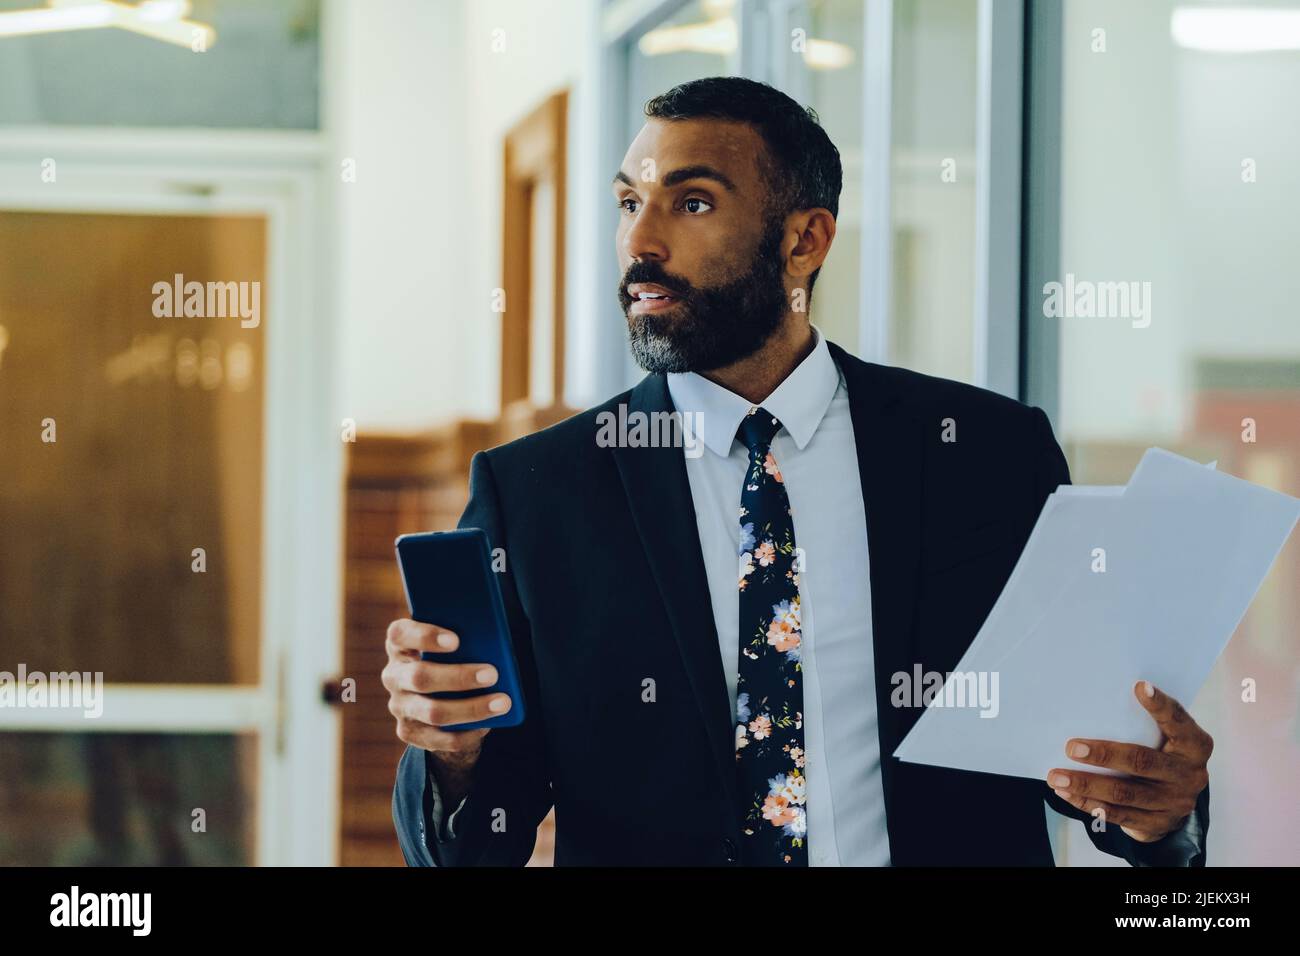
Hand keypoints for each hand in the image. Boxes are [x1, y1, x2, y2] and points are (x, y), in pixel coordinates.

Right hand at [382, 618, 513, 764]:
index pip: (400, 634)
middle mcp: (394, 675)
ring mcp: (399, 705)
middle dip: (459, 677)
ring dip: (470, 709)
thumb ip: (464, 638)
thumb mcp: (454, 642)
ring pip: (432, 712)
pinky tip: (488, 725)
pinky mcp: (408, 731)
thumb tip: (493, 644)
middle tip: (492, 674)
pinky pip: (438, 738)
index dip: (425, 636)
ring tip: (502, 703)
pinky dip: (466, 733)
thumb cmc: (454, 656)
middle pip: (420, 677)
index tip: (456, 641)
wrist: (440, 695)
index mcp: (400, 644)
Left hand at [1048, 680, 1211, 842]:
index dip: (1161, 706)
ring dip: (1086, 784)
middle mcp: (1189, 774)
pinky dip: (1087, 803)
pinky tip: (1065, 793)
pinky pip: (1117, 814)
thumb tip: (1094, 700)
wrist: (1174, 803)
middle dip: (1104, 755)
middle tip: (1071, 748)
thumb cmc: (1160, 754)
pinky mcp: (1157, 823)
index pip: (1178, 722)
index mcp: (1194, 745)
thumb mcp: (1164, 738)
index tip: (1139, 686)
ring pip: (1124, 793)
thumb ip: (1143, 723)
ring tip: (1056, 776)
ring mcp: (1174, 802)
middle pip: (1142, 761)